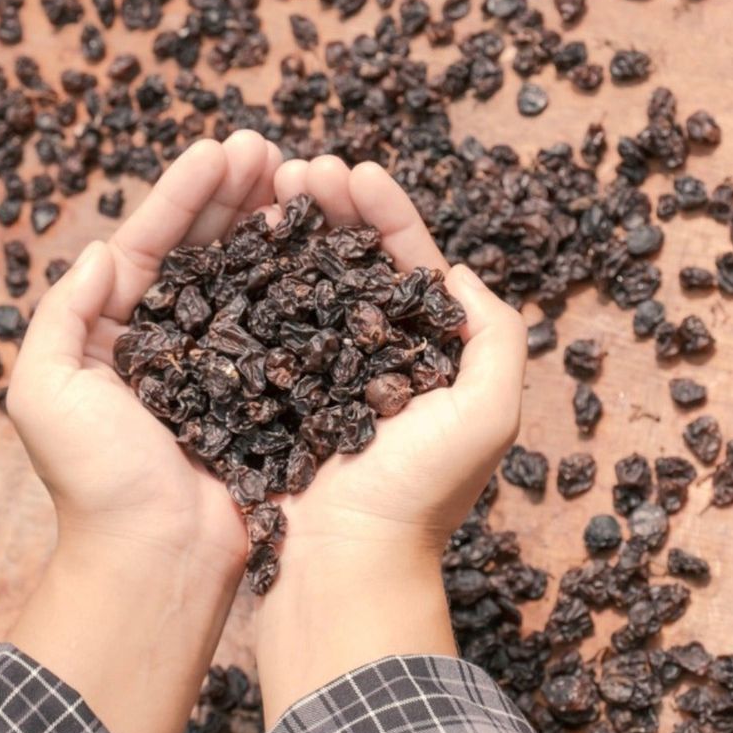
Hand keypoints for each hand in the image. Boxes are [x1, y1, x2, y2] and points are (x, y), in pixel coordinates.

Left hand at [4, 131, 281, 732]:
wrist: (156, 561)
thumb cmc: (95, 483)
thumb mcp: (46, 392)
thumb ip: (62, 315)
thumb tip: (100, 250)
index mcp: (111, 334)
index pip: (147, 244)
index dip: (182, 194)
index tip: (219, 149)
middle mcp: (165, 342)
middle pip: (201, 250)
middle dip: (232, 195)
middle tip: (270, 150)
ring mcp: (217, 367)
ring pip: (245, 277)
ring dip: (267, 225)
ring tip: (298, 177)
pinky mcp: (259, 394)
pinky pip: (280, 325)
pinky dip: (297, 282)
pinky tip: (319, 244)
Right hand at [255, 154, 527, 721]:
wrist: (342, 563)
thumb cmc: (417, 493)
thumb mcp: (488, 412)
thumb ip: (495, 335)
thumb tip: (459, 275)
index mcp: (428, 354)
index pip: (409, 263)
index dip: (384, 212)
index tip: (354, 169)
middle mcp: (375, 357)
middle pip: (352, 262)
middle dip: (331, 208)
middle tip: (299, 168)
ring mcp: (320, 372)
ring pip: (304, 283)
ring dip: (291, 232)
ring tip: (267, 189)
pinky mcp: (274, 392)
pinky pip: (264, 324)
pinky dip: (253, 281)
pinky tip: (236, 245)